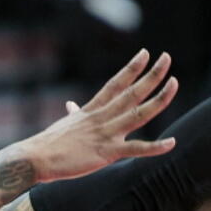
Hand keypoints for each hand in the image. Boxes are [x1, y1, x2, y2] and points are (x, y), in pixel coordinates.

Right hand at [19, 49, 177, 182]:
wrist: (35, 157)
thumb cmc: (48, 144)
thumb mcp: (64, 124)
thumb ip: (73, 114)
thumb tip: (71, 106)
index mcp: (91, 110)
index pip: (116, 83)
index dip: (132, 68)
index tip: (145, 53)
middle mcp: (101, 117)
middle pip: (131, 92)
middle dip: (151, 75)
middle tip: (167, 57)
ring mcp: (105, 134)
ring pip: (138, 113)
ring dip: (159, 99)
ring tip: (175, 83)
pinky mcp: (106, 153)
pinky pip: (135, 149)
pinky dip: (155, 147)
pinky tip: (172, 142)